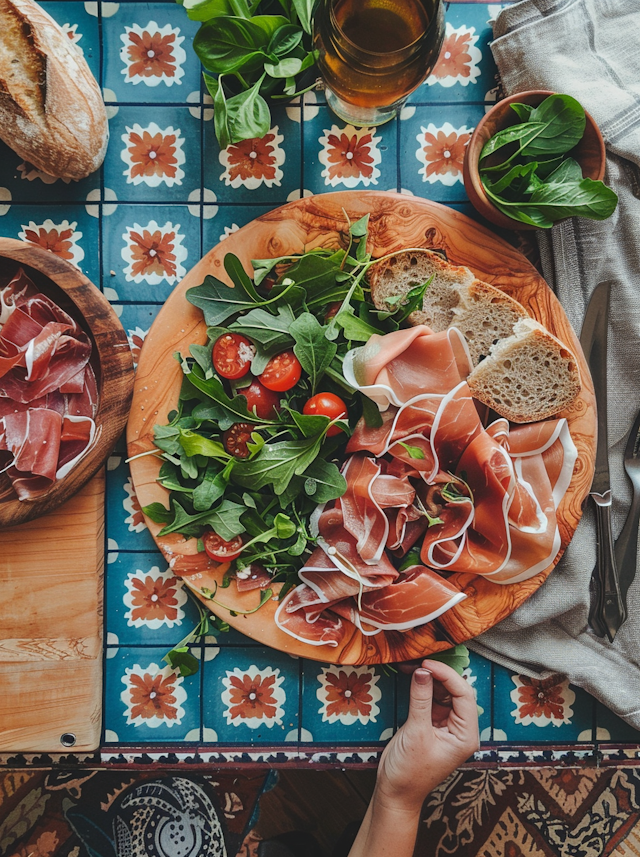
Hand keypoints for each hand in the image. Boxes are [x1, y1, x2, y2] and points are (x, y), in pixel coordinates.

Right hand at [374, 659, 478, 814]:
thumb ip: (420, 699)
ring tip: (412, 667)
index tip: (427, 663)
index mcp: (466, 735)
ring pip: (444, 693)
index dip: (447, 675)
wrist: (395, 793)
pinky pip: (432, 699)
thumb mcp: (416, 733)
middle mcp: (461, 729)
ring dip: (430, 679)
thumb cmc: (410, 772)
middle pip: (457, 691)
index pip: (464, 695)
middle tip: (419, 662)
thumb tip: (422, 671)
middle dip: (439, 674)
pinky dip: (423, 687)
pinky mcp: (433, 723)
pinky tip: (412, 677)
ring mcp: (447, 726)